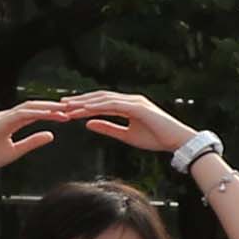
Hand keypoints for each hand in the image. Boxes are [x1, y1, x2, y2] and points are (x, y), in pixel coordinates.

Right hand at [0, 101, 68, 174]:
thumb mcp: (16, 150)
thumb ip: (33, 141)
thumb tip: (51, 135)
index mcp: (10, 121)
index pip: (34, 113)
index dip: (51, 112)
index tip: (68, 115)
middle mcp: (6, 116)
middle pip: (34, 106)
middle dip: (53, 106)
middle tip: (73, 108)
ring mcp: (1, 117)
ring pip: (29, 107)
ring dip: (48, 107)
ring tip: (66, 110)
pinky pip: (20, 114)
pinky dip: (36, 113)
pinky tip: (50, 114)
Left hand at [54, 91, 192, 154]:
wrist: (177, 141)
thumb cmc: (157, 139)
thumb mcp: (127, 135)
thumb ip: (108, 128)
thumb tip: (88, 124)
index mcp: (129, 105)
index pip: (102, 102)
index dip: (84, 105)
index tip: (68, 109)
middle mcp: (130, 99)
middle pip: (100, 97)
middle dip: (80, 100)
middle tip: (61, 104)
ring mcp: (134, 101)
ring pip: (103, 99)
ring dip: (84, 102)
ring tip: (68, 107)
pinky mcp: (137, 107)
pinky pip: (112, 105)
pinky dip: (97, 106)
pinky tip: (84, 110)